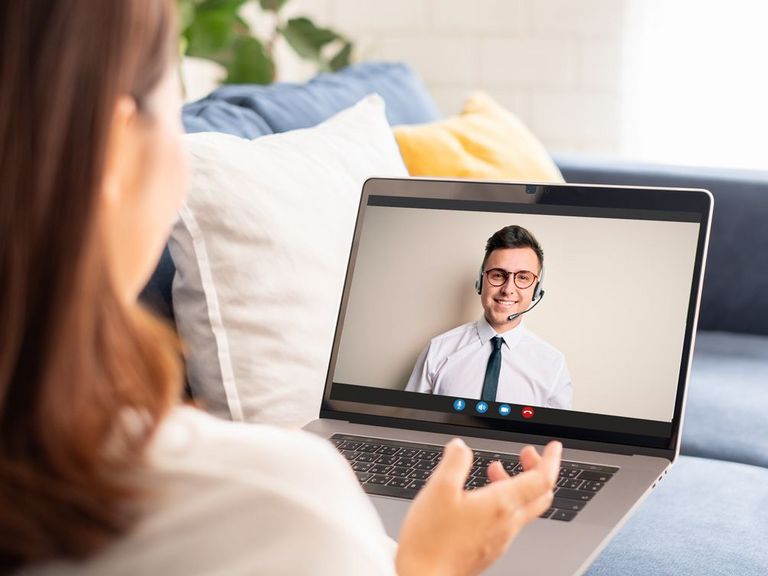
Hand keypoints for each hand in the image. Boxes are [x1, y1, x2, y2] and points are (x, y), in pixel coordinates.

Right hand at [395, 438, 561, 575]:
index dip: (550, 460)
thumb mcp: (439, 488)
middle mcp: (506, 524)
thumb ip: (455, 461)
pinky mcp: (488, 548)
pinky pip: (507, 521)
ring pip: (523, 508)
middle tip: (526, 455)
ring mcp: (499, 539)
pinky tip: (479, 497)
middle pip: (539, 495)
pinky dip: (503, 501)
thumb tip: (461, 447)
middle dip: (537, 469)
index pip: (542, 480)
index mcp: (501, 505)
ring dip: (515, 483)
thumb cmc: (432, 540)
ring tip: (494, 470)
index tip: (552, 447)